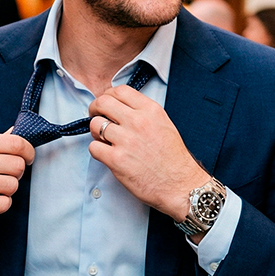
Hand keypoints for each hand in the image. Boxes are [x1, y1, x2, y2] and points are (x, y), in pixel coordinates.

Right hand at [0, 132, 34, 233]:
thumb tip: (17, 133)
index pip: (16, 143)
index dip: (28, 152)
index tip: (27, 158)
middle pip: (18, 166)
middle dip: (17, 173)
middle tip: (6, 176)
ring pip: (13, 186)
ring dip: (8, 190)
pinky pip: (3, 204)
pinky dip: (1, 205)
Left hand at [88, 85, 208, 222]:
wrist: (180, 185)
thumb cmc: (173, 158)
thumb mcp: (164, 124)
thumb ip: (142, 112)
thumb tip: (119, 106)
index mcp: (150, 110)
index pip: (120, 90)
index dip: (108, 95)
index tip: (106, 104)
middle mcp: (138, 122)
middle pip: (103, 102)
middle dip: (95, 109)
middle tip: (95, 116)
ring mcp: (126, 140)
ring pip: (95, 125)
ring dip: (96, 132)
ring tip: (104, 140)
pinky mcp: (117, 160)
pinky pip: (93, 147)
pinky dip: (97, 151)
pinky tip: (107, 155)